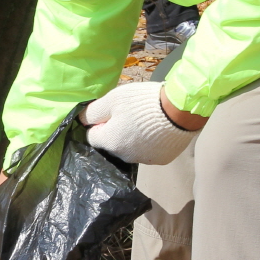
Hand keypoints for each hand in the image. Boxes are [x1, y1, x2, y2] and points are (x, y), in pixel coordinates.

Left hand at [84, 82, 201, 165]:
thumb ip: (93, 111)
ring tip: (145, 121)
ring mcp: (143, 160)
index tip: (111, 112)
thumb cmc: (141, 102)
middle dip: (116, 131)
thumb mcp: (113, 99)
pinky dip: (149, 143)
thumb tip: (80, 120)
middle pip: (112, 144)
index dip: (99, 123)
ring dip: (132, 138)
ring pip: (130, 149)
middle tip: (129, 114)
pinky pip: (148, 152)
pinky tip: (157, 130)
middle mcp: (123, 156)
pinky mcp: (160, 160)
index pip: (93, 136)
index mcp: (110, 142)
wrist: (179, 111)